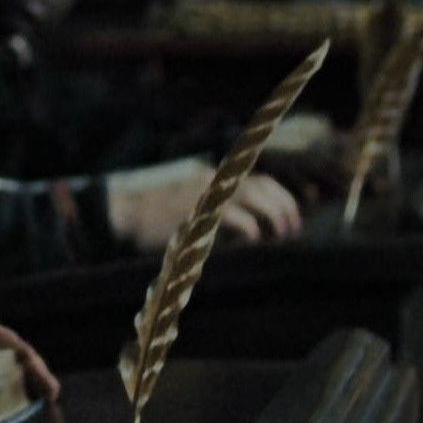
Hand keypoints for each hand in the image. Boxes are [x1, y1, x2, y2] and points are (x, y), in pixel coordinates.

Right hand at [106, 157, 303, 249]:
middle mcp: (214, 181)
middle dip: (286, 207)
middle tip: (293, 230)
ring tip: (282, 236)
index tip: (299, 209)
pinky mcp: (201, 212)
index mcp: (213, 179)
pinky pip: (239, 219)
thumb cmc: (153, 220)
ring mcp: (208, 195)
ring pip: (257, 198)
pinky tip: (254, 242)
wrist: (123, 215)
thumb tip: (248, 230)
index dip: (284, 194)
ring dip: (276, 217)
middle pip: (264, 186)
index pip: (259, 180)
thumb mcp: (189, 208)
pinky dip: (252, 231)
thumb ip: (215, 213)